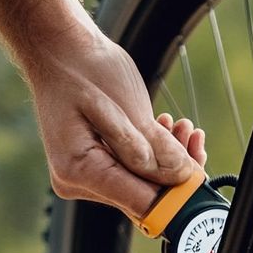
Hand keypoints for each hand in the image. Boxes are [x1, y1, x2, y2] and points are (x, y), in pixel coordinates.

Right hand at [25, 32, 207, 217]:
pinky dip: (151, 156)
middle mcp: (77, 182)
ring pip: (140, 185)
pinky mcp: (94, 169)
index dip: (175, 193)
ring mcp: (84, 178)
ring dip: (165, 161)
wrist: (57, 50)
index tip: (195, 172)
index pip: (140, 202)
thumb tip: (182, 175)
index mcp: (79, 170)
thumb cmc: (81, 69)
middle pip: (142, 197)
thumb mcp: (122, 106)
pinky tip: (165, 130)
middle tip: (189, 137)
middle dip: (172, 174)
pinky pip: (132, 173)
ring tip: (179, 128)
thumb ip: (152, 147)